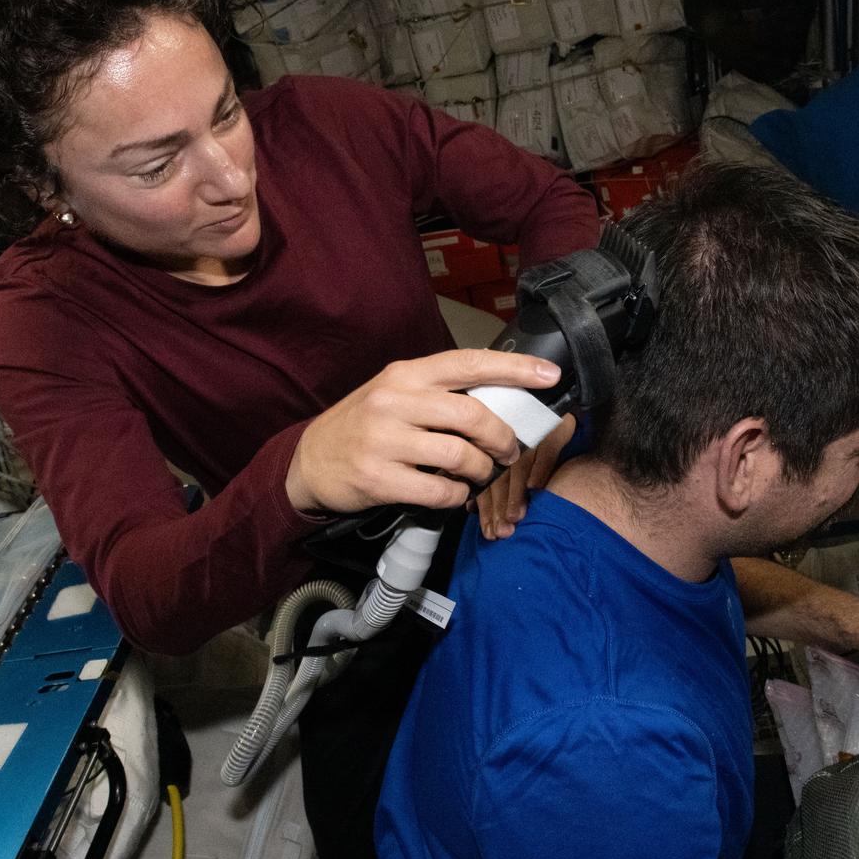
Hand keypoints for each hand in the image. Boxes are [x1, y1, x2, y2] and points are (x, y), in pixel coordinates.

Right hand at [285, 350, 559, 514]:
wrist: (310, 462)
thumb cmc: (365, 425)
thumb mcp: (396, 394)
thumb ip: (439, 393)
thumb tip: (501, 398)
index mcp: (406, 374)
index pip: (469, 363)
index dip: (514, 368)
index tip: (549, 376)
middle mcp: (394, 400)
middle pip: (472, 415)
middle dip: (503, 437)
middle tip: (510, 451)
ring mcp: (384, 439)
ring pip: (460, 456)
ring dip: (482, 471)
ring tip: (481, 475)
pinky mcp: (378, 478)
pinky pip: (439, 490)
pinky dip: (457, 495)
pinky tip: (454, 493)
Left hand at [473, 413, 574, 538]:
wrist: (567, 411)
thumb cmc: (542, 449)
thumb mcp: (516, 466)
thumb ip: (493, 485)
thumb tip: (471, 508)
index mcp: (498, 450)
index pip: (488, 481)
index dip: (487, 508)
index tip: (489, 532)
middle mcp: (512, 441)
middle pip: (501, 476)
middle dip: (499, 506)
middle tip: (501, 531)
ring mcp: (532, 433)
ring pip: (520, 466)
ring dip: (516, 493)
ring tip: (515, 516)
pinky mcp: (554, 427)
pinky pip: (546, 449)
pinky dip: (540, 468)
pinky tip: (536, 488)